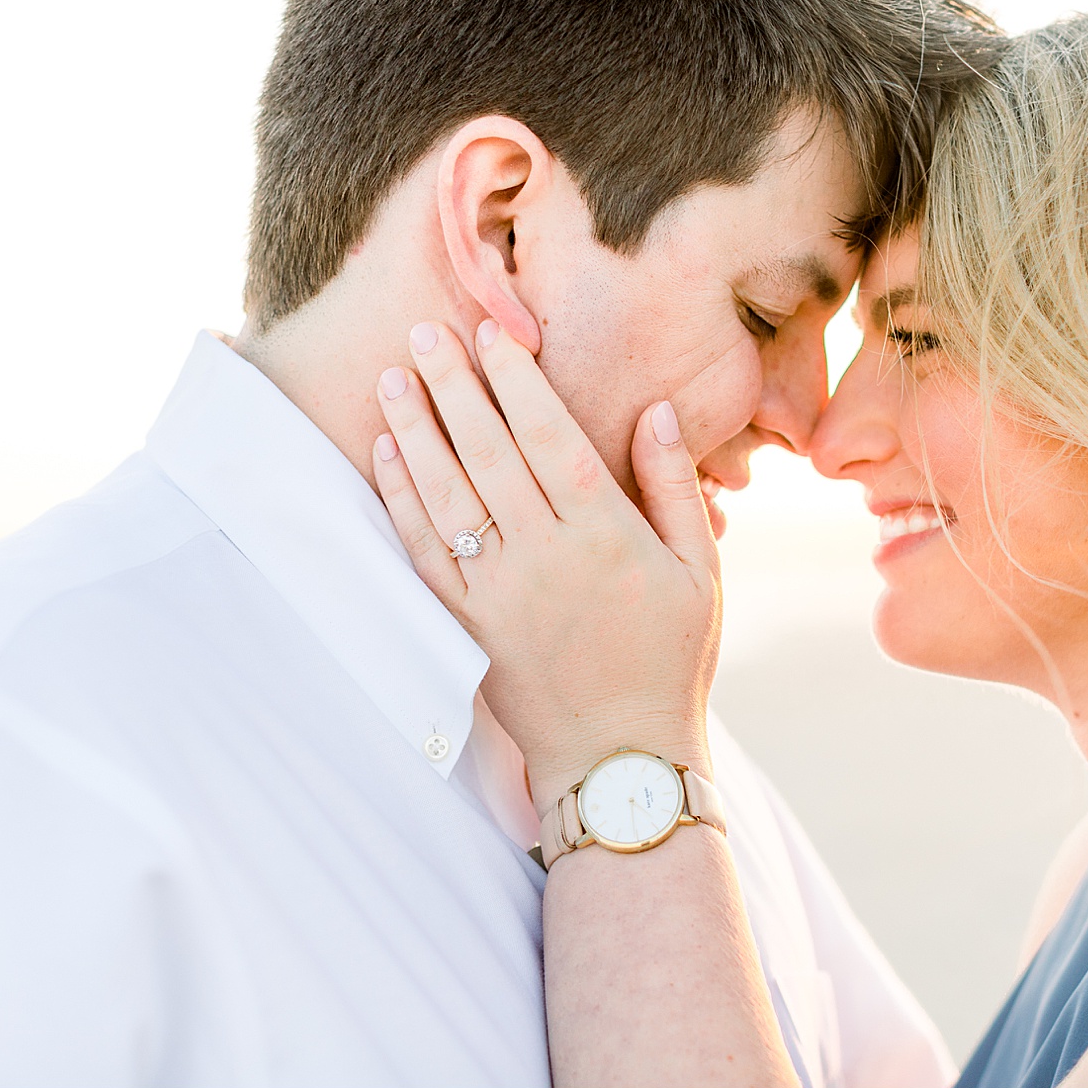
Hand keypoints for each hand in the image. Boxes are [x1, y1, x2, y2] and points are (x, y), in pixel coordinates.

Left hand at [371, 319, 721, 813]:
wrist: (619, 757)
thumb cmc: (671, 659)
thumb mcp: (700, 571)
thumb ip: (676, 488)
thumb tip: (658, 411)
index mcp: (606, 536)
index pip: (550, 438)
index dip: (517, 381)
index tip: (494, 332)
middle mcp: (545, 557)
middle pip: (488, 452)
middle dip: (454, 385)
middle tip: (427, 330)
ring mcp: (499, 593)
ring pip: (447, 495)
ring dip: (415, 430)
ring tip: (394, 377)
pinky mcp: (467, 625)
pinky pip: (425, 552)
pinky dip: (401, 500)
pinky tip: (386, 456)